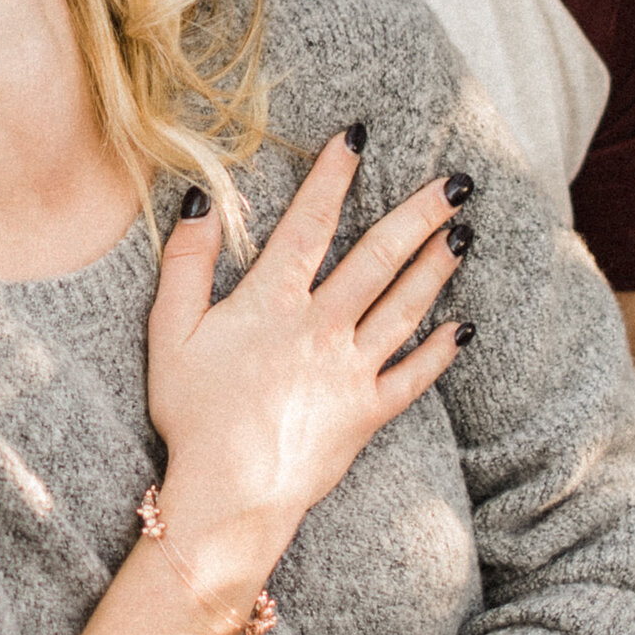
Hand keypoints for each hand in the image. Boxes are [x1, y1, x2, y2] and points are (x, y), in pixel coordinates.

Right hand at [146, 139, 468, 606]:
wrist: (229, 496)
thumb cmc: (193, 415)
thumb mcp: (170, 334)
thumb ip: (185, 265)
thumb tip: (202, 202)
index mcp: (273, 303)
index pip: (310, 225)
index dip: (334, 177)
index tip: (358, 138)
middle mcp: (322, 327)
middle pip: (378, 258)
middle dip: (419, 214)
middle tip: (457, 182)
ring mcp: (350, 370)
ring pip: (405, 307)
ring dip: (438, 267)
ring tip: (463, 233)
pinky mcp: (368, 413)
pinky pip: (413, 376)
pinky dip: (440, 351)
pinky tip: (464, 327)